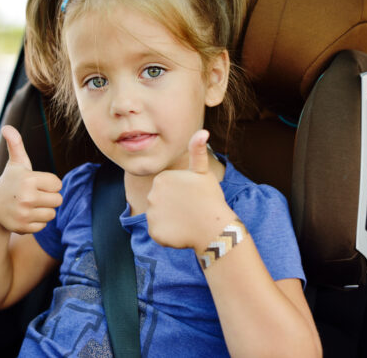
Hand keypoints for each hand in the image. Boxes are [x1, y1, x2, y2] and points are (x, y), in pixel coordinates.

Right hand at [0, 125, 62, 234]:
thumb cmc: (10, 182)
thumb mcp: (15, 163)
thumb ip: (16, 144)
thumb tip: (7, 127)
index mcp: (28, 179)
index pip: (57, 184)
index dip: (49, 184)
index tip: (35, 183)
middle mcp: (26, 197)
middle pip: (58, 200)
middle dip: (48, 198)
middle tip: (33, 195)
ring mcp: (23, 213)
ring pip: (52, 214)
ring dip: (43, 210)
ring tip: (29, 205)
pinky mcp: (22, 227)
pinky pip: (43, 225)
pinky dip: (36, 222)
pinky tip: (24, 215)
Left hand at [146, 130, 234, 250]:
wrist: (215, 228)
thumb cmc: (210, 198)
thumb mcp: (202, 172)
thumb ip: (197, 151)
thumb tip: (203, 131)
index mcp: (162, 178)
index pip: (165, 188)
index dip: (178, 194)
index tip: (190, 197)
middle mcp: (152, 194)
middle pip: (159, 202)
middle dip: (172, 207)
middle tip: (190, 209)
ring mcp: (152, 214)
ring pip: (158, 217)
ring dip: (170, 220)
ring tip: (187, 220)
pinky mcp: (154, 232)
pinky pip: (158, 232)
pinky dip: (168, 235)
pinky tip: (181, 231)